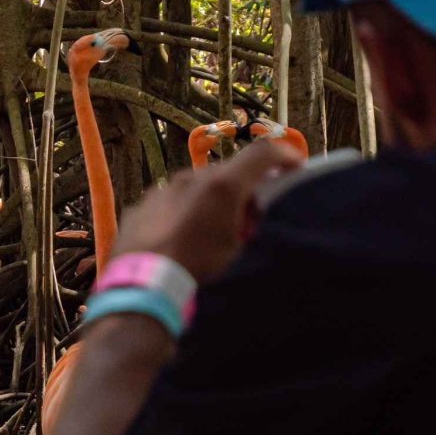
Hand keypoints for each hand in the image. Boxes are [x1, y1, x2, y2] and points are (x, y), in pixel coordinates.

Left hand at [113, 141, 303, 282]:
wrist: (144, 281)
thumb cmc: (197, 265)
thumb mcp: (236, 245)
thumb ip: (246, 218)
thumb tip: (246, 211)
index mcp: (222, 184)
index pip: (263, 153)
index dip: (285, 156)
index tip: (294, 167)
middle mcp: (190, 178)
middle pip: (226, 173)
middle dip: (240, 190)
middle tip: (245, 220)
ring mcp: (162, 189)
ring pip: (194, 186)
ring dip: (207, 201)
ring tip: (207, 232)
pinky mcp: (141, 205)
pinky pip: (168, 202)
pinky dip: (180, 212)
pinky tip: (177, 237)